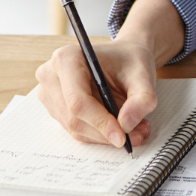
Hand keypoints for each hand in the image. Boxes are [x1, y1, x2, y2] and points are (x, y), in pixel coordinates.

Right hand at [35, 38, 158, 147]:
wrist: (124, 58)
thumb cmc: (130, 61)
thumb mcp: (145, 75)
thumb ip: (142, 99)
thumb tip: (126, 125)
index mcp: (67, 59)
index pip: (77, 101)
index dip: (100, 122)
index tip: (122, 137)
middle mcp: (51, 76)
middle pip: (74, 118)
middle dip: (106, 132)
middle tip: (136, 136)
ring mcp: (50, 94)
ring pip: (76, 128)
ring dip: (106, 136)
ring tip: (136, 130)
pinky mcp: (56, 109)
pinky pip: (77, 130)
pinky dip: (101, 134)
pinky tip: (121, 127)